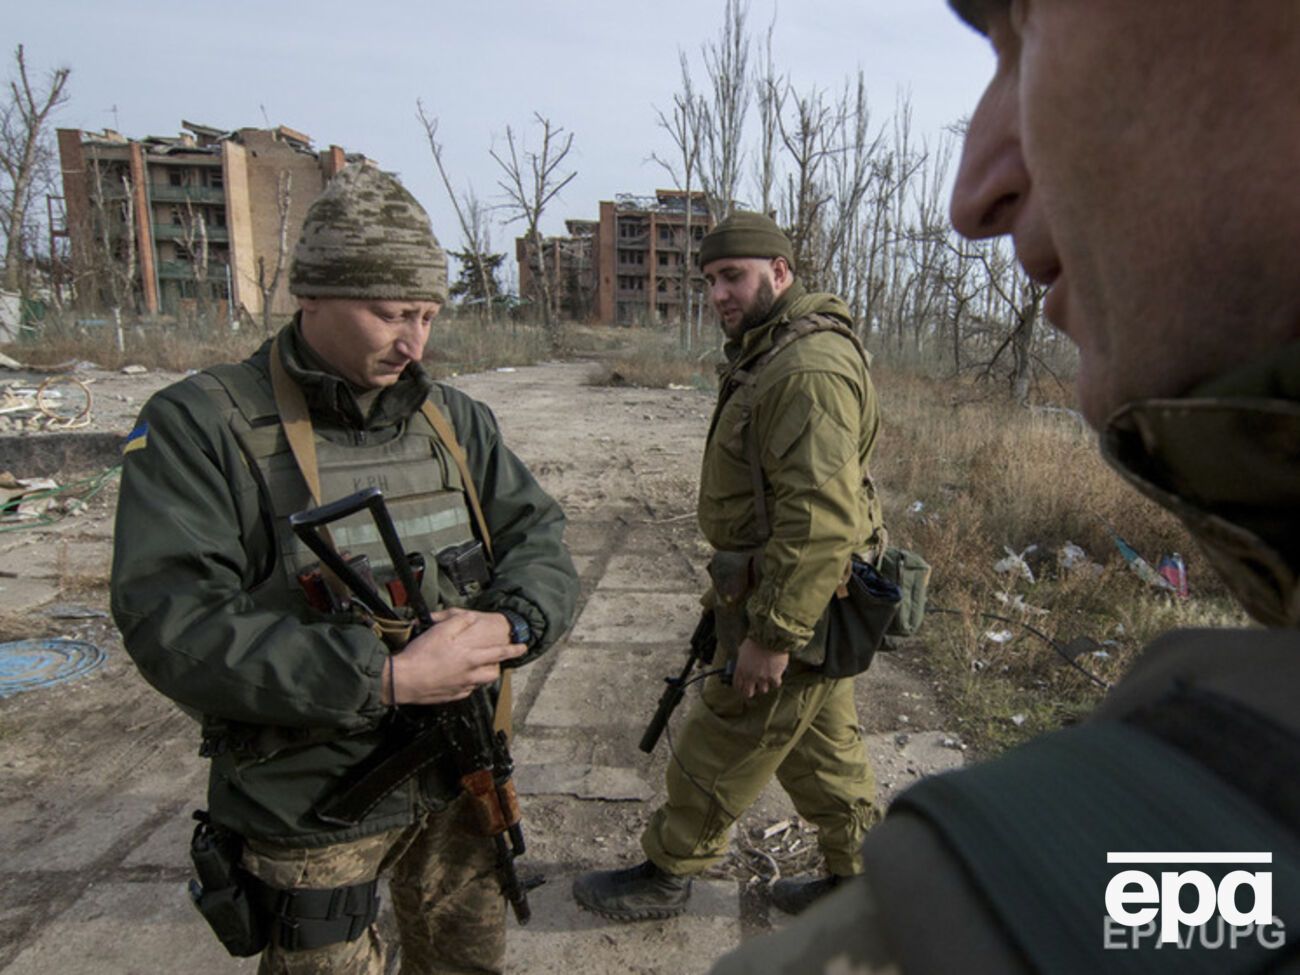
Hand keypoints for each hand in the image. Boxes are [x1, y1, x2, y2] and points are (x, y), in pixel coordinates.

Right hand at [386, 610, 524, 705]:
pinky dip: (467, 684)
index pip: (499, 653)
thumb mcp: (440, 630)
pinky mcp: (450, 696)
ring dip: (483, 675)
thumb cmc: (421, 654)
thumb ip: (459, 621)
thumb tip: (471, 617)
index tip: (523, 648)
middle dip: (499, 666)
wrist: (403, 679)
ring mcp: (460, 687)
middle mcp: (469, 674)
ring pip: (480, 683)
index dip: (513, 650)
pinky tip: (461, 679)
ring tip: (479, 669)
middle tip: (501, 662)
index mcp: (469, 657)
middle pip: (492, 672)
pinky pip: (465, 691)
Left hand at [731, 637, 788, 698]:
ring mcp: (762, 677)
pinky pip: (775, 685)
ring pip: (763, 690)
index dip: (740, 688)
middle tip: (754, 688)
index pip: (737, 685)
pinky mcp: (774, 676)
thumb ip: (741, 659)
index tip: (742, 688)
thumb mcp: (742, 649)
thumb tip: (741, 663)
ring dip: (764, 685)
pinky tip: (776, 676)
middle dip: (750, 691)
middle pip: (748, 693)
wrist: (769, 638)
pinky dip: (775, 682)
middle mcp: (750, 676)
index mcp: (740, 669)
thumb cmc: (755, 641)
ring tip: (766, 679)